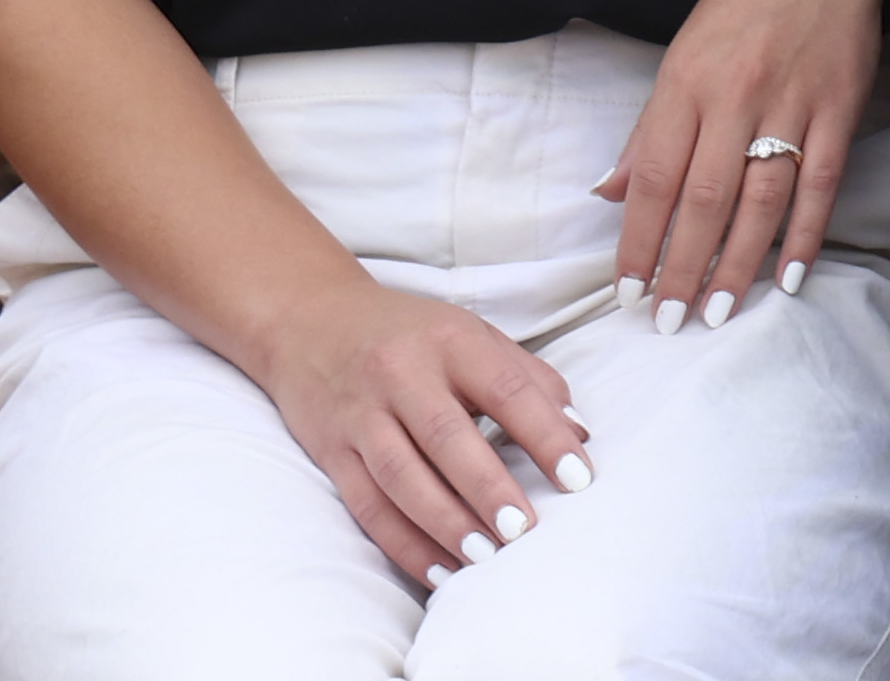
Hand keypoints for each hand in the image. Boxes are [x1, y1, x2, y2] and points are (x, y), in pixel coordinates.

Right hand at [233, 274, 583, 583]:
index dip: (544, 435)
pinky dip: (402, 541)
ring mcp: (360, 414)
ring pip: (401, 476)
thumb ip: (530, 380)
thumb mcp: (474, 337)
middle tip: (524, 530)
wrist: (309, 321)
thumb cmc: (412, 335)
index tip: (578, 479)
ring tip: (483, 558)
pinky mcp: (330, 449)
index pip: (506, 390)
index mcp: (452, 342)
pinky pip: (366, 503)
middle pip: (446, 437)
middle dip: (487, 488)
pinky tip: (436, 568)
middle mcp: (401, 375)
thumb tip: (580, 434)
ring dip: (444, 523)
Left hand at [591, 0, 889, 326]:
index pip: (656, 177)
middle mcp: (736, 95)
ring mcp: (793, 101)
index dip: (640, 239)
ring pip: (762, 198)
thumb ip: (653, 126)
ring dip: (739, 262)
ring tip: (720, 311)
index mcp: (687, 81)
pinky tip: (790, 273)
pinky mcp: (841, 106)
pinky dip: (806, 231)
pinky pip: (821, 181)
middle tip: (670, 321)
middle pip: (707, 198)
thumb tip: (615, 192)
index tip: (628, 290)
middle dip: (684, 267)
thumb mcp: (684, 49)